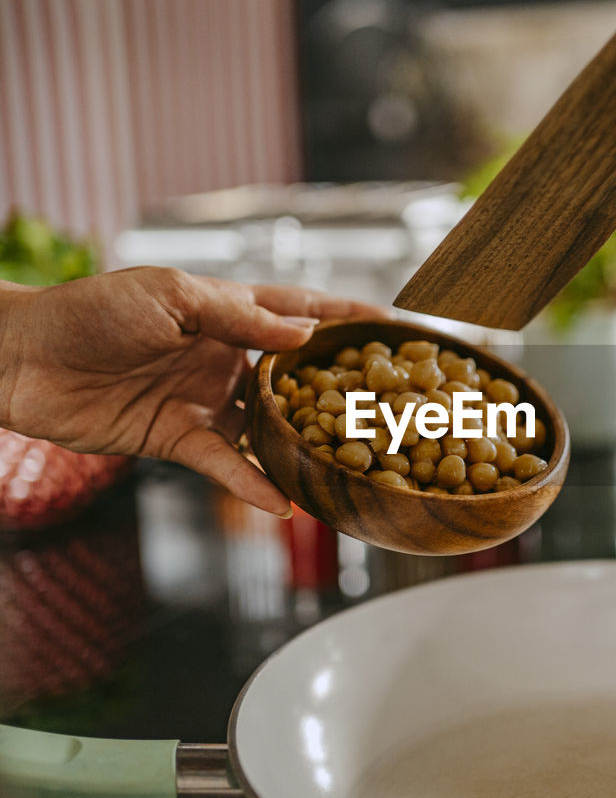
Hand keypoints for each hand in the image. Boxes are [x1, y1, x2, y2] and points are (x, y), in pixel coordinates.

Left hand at [0, 266, 383, 516]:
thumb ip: (237, 316)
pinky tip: (284, 503)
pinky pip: (227, 465)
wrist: (25, 359)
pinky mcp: (179, 440)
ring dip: (305, 445)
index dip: (346, 320)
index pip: (300, 312)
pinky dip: (253, 483)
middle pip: (296, 376)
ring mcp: (205, 400)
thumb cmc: (91, 310)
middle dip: (340, 390)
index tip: (396, 327)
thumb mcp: (168, 295)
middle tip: (390, 408)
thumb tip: (300, 336)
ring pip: (269, 427)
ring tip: (350, 466)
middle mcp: (224, 357)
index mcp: (226, 311)